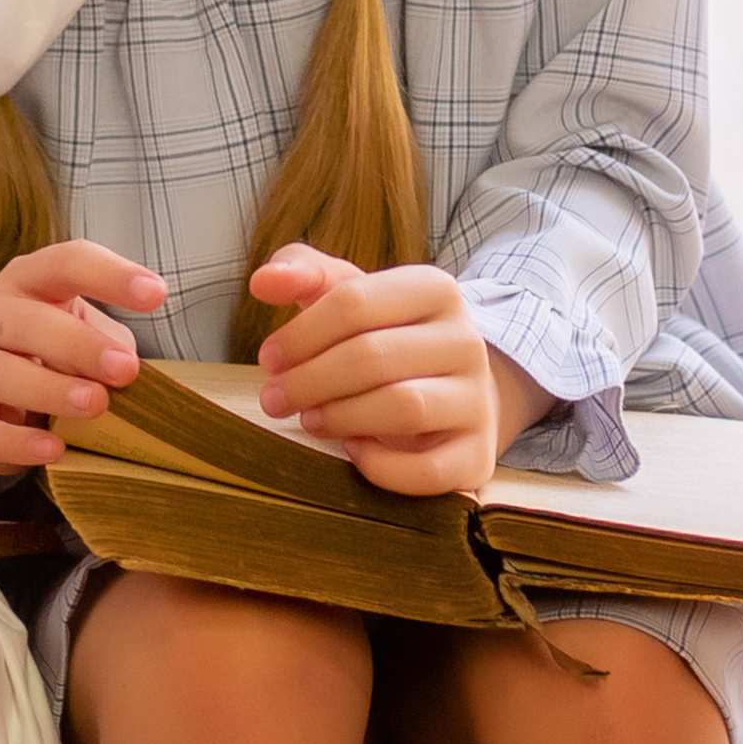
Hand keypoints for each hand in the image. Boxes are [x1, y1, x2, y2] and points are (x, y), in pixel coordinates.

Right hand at [0, 242, 166, 472]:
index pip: (66, 263)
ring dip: (50, 390)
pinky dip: (17, 443)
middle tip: (125, 369)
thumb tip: (128, 367)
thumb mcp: (77, 326)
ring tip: (94, 404)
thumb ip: (105, 339)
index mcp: (28, 280)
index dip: (111, 276)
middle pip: (28, 321)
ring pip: (1, 374)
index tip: (156, 294)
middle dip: (79, 344)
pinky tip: (54, 449)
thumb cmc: (42, 345)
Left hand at [248, 247, 516, 498]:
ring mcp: (478, 400)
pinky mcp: (477, 456)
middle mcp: (467, 341)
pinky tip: (353, 450)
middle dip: (310, 380)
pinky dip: (382, 467)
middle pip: (374, 356)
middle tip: (274, 398)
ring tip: (309, 420)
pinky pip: (429, 471)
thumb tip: (263, 281)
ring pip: (403, 407)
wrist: (451, 390)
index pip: (355, 302)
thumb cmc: (384, 336)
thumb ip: (303, 272)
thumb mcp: (347, 293)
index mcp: (435, 289)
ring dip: (341, 417)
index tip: (268, 358)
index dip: (301, 333)